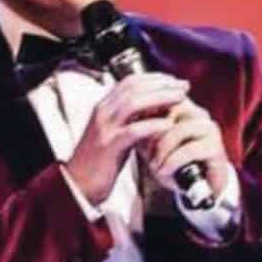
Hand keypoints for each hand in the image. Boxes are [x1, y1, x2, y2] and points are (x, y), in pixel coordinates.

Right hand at [62, 71, 189, 209]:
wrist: (78, 184)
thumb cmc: (102, 160)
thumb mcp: (116, 132)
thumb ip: (132, 118)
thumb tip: (159, 107)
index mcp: (104, 106)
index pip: (130, 81)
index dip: (154, 78)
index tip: (174, 81)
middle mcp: (103, 112)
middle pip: (134, 87)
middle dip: (162, 84)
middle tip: (183, 86)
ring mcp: (105, 128)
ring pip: (133, 103)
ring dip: (160, 98)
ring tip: (180, 99)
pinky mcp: (109, 146)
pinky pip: (133, 131)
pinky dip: (152, 125)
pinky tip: (168, 125)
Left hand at [139, 93, 236, 212]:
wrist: (196, 187)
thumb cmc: (171, 163)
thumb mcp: (151, 143)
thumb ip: (141, 127)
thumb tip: (123, 115)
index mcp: (182, 107)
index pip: (159, 99)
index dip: (144, 116)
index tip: (134, 134)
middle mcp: (198, 114)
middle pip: (168, 112)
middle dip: (151, 134)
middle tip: (142, 151)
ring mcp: (208, 130)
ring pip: (178, 130)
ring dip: (161, 150)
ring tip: (154, 165)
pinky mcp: (215, 148)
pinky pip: (189, 150)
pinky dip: (172, 162)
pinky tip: (163, 171)